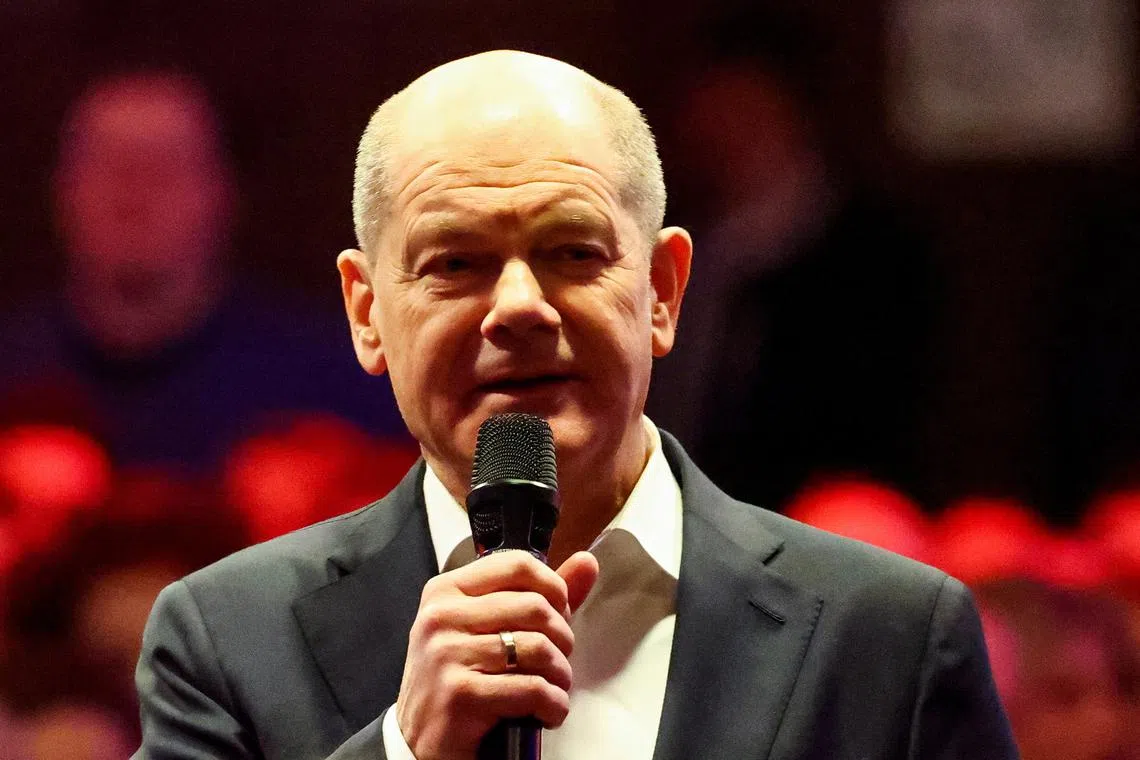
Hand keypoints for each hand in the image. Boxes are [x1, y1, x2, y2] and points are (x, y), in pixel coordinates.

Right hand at [394, 550, 598, 759]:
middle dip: (562, 638)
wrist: (419, 743)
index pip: (517, 565)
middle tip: (558, 660)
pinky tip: (547, 712)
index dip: (553, 588)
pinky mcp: (459, 694)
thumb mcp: (490, 630)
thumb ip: (540, 596)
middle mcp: (441, 617)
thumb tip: (587, 562)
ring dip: (561, 675)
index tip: (559, 613)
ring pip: (539, 648)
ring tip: (554, 688)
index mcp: (447, 591)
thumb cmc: (461, 681)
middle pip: (535, 607)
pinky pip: (532, 688)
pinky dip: (553, 705)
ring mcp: (446, 654)